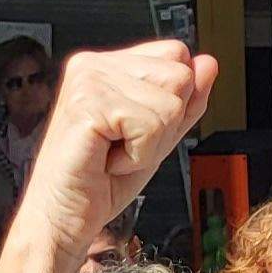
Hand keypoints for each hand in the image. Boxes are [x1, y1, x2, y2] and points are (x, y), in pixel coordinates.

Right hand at [23, 41, 219, 258]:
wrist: (63, 218)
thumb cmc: (100, 181)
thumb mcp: (158, 137)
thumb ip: (185, 102)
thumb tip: (208, 64)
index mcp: (109, 65)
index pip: (176, 54)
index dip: (173, 102)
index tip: (136, 130)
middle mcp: (94, 65)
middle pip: (179, 77)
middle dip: (165, 126)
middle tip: (123, 146)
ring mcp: (88, 81)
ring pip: (169, 105)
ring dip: (150, 145)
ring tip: (113, 154)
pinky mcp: (87, 106)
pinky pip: (150, 127)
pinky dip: (138, 156)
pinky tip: (107, 162)